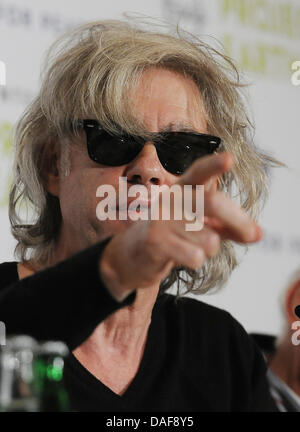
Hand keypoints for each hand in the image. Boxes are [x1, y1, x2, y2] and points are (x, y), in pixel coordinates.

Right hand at [99, 153, 261, 300]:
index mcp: (183, 189)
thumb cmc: (173, 235)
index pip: (199, 172)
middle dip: (238, 220)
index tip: (230, 159)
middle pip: (212, 202)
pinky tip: (181, 257)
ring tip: (195, 247)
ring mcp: (160, 219)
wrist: (132, 255)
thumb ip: (229, 227)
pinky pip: (195, 256)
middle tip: (252, 234)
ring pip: (208, 238)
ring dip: (211, 248)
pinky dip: (197, 260)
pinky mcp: (154, 241)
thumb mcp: (203, 227)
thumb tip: (259, 234)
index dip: (214, 165)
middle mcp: (170, 198)